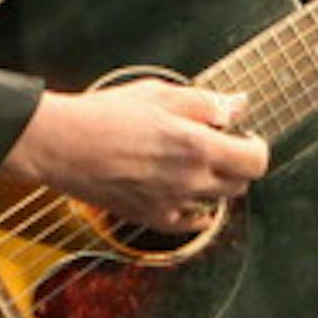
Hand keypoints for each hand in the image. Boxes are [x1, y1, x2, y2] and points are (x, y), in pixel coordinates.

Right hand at [0, 79, 267, 231]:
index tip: (246, 136)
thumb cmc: (106, 113)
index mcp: (197, 146)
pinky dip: (195, 213)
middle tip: (220, 145)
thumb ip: (205, 102)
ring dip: (216, 184)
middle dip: (237, 163)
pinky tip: (188, 198)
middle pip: (239, 184)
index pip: (255, 160)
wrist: (60, 144)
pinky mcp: (149, 217)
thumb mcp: (160, 93)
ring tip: (195, 163)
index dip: (256, 146)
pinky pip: (187, 224)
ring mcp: (170, 203)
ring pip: (215, 203)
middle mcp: (189, 180)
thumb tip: (238, 104)